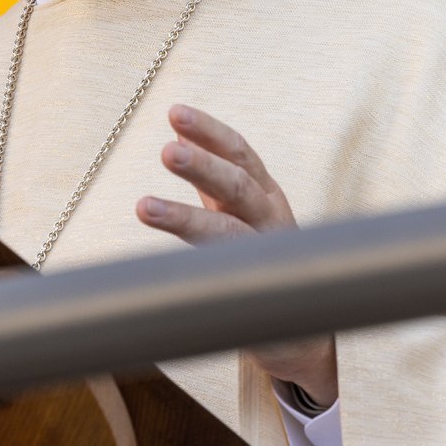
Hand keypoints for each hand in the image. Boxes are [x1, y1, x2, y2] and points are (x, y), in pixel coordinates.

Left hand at [135, 104, 339, 406]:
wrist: (300, 333)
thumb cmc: (261, 258)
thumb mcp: (238, 211)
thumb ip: (211, 180)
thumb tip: (177, 138)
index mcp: (265, 194)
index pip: (240, 154)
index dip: (209, 132)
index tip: (175, 113)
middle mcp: (272, 221)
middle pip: (238, 187)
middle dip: (202, 167)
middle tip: (165, 152)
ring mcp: (270, 260)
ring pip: (229, 234)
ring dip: (186, 219)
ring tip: (145, 208)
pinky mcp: (263, 298)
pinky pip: (229, 281)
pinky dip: (199, 271)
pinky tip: (167, 269)